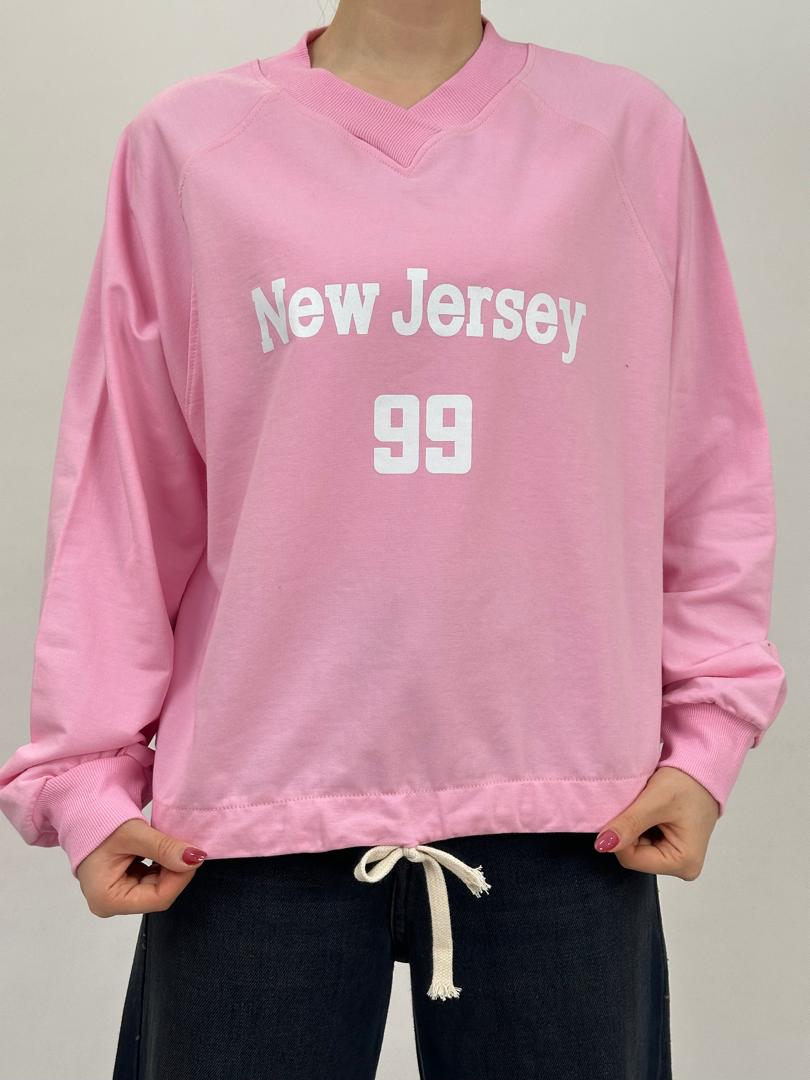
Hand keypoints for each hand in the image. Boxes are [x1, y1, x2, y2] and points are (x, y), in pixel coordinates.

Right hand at [76, 817, 207, 915]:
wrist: (83, 811)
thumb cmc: (100, 822)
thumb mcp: (134, 834)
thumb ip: (164, 848)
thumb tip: (195, 858)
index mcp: (108, 900)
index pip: (158, 898)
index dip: (180, 877)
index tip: (195, 855)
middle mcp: (111, 904)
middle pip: (159, 894)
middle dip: (176, 871)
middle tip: (187, 846)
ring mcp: (117, 895)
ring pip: (158, 886)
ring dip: (170, 866)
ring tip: (173, 844)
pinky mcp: (123, 884)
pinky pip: (151, 879)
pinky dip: (161, 864)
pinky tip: (164, 849)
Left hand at [593, 766, 720, 879]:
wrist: (702, 768)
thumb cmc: (687, 783)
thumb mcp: (655, 801)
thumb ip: (629, 824)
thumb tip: (603, 844)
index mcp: (683, 862)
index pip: (631, 859)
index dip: (620, 836)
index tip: (625, 811)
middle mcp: (682, 866)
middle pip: (633, 855)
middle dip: (629, 830)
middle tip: (639, 806)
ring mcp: (677, 857)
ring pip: (636, 848)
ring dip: (633, 826)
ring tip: (646, 806)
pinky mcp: (671, 847)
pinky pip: (644, 841)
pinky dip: (639, 825)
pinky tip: (648, 810)